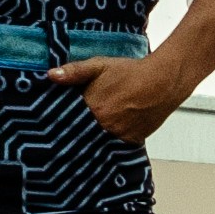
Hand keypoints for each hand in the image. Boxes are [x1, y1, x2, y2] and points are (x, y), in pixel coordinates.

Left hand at [55, 53, 184, 144]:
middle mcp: (103, 126)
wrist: (163, 82)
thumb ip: (74, 72)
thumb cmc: (131, 72)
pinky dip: (107, 143)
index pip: (66, 122)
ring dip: (90, 139)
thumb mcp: (100, 66)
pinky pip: (113, 147)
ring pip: (96, 143)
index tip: (52, 125)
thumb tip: (51, 75)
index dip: (60, 123)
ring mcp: (117, 136)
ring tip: (89, 133)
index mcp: (91, 109)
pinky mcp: (130, 142)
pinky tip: (106, 134)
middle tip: (66, 133)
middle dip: (74, 133)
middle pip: (80, 136)